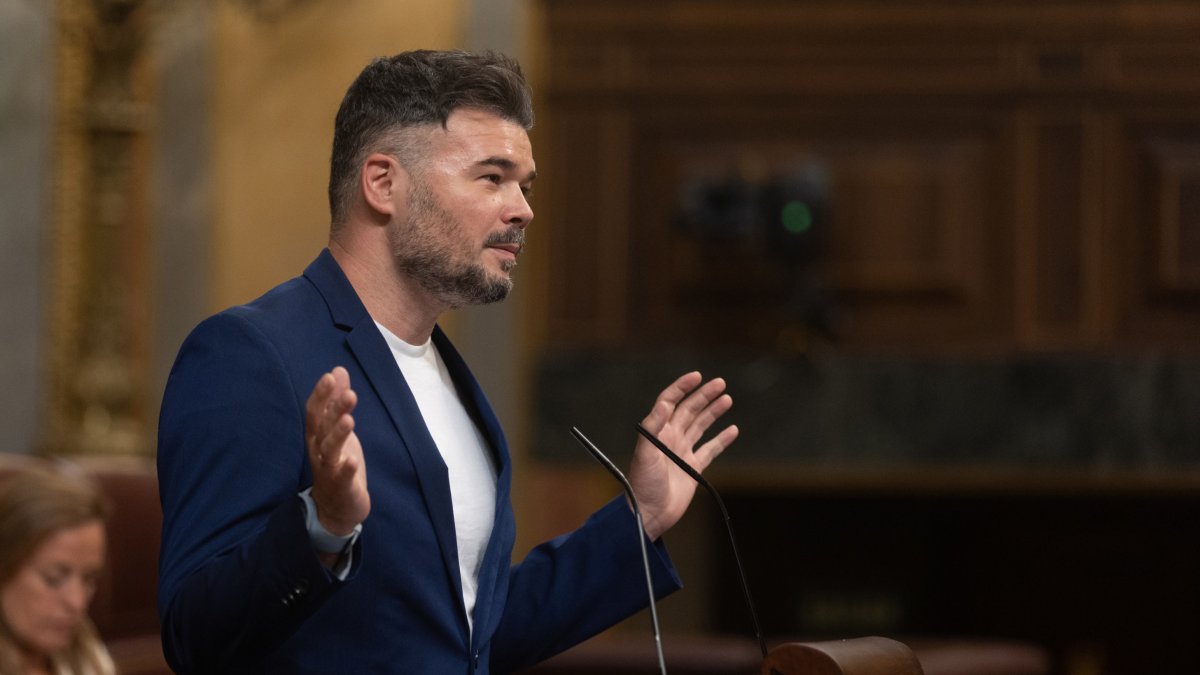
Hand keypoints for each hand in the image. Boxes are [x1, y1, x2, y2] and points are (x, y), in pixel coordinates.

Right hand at [305, 367, 369, 537]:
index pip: (315, 411)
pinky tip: (351, 460)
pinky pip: (341, 477)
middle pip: (323, 427)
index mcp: (317, 435)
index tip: (330, 377)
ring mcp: (328, 469)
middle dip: (334, 410)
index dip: (321, 394)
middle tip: (349, 394)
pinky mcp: (341, 486)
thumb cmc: (337, 462)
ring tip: (349, 421)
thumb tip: (338, 370)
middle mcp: (318, 450)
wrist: (337, 506)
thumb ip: (336, 400)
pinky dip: (345, 469)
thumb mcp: (338, 428)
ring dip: (338, 435)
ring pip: (330, 450)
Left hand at [628, 372, 737, 540]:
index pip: (669, 402)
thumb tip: (665, 404)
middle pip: (689, 410)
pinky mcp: (692, 468)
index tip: (696, 376)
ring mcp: (682, 452)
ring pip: (700, 426)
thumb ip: (653, 427)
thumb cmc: (641, 484)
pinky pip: (709, 450)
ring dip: (713, 412)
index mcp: (658, 432)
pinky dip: (721, 440)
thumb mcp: (644, 454)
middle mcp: (670, 438)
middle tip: (720, 383)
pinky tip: (732, 430)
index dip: (682, 387)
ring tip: (727, 399)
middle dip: (704, 395)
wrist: (648, 513)